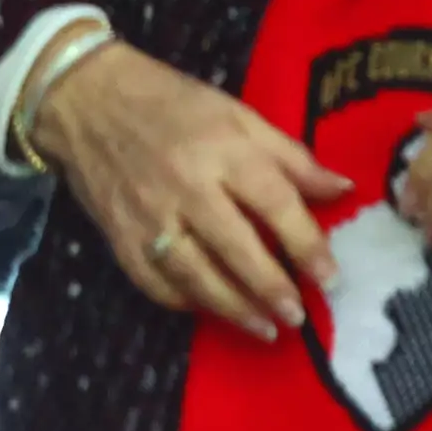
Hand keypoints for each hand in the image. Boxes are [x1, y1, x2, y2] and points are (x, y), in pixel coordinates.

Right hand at [25, 37, 345, 340]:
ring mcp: (149, 217)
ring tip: (265, 329)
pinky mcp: (119, 236)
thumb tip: (344, 189)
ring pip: (194, 274)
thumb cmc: (177, 105)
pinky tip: (211, 312)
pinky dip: (184, 302)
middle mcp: (188, 188)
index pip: (275, 204)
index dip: (306, 243)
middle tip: (298, 317)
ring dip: (231, 308)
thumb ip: (292, 157)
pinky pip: (153, 281)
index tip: (329, 277)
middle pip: (235, 248)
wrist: (88, 101)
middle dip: (270, 288)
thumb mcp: (242, 116)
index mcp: (226, 152)